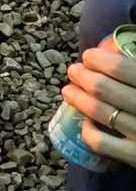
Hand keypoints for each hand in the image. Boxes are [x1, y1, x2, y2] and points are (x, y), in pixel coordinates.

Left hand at [63, 37, 135, 167]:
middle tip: (73, 70)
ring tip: (69, 91)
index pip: (122, 68)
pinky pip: (102, 143)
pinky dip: (88, 131)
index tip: (88, 56)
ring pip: (100, 113)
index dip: (99, 60)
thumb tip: (121, 47)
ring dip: (78, 99)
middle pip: (104, 89)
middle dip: (82, 76)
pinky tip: (86, 122)